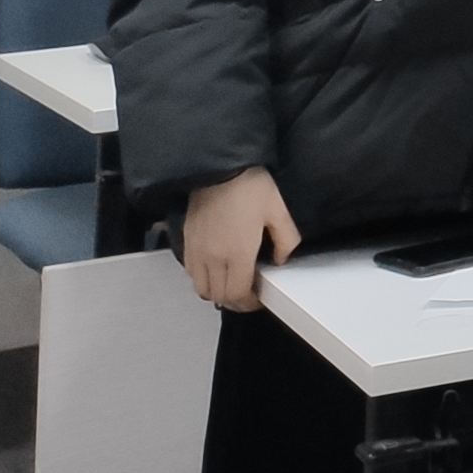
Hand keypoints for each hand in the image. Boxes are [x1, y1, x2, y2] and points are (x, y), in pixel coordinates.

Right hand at [182, 167, 299, 311]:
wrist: (220, 169)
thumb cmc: (251, 188)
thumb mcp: (279, 212)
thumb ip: (286, 240)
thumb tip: (280, 260)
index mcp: (238, 254)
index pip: (238, 294)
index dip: (249, 303)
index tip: (260, 298)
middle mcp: (213, 258)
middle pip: (219, 296)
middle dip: (235, 301)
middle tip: (249, 294)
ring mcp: (197, 252)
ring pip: (201, 288)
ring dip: (217, 292)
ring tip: (233, 283)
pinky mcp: (186, 243)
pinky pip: (190, 273)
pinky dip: (203, 279)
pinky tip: (216, 269)